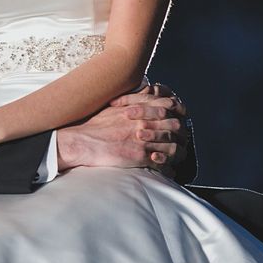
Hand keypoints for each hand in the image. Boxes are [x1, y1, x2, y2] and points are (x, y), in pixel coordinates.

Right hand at [57, 85, 187, 175]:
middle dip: (181, 134)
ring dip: (178, 153)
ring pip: (173, 146)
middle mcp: (143, 122)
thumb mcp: (113, 105)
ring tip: (178, 157)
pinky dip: (168, 168)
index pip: (168, 106)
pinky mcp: (139, 157)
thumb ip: (133, 100)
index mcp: (138, 109)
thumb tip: (147, 91)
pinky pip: (163, 164)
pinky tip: (168, 170)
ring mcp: (143, 140)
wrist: (81, 142)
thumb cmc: (94, 124)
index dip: (177, 112)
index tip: (178, 118)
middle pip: (175, 126)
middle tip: (181, 139)